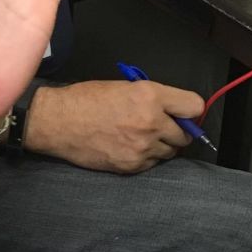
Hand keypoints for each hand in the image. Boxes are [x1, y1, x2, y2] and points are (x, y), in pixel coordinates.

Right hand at [24, 79, 204, 172]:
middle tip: (161, 126)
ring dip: (161, 145)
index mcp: (150, 96)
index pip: (194, 106)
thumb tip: (174, 109)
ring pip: (170, 152)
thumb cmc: (86, 99)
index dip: (190, 110)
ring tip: (140, 136)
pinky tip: (128, 146)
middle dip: (176, 131)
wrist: (58, 121)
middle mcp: (151, 122)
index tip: (185, 113)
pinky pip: (152, 163)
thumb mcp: (123, 86)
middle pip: (185, 135)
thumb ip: (152, 97)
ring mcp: (143, 147)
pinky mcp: (132, 165)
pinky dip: (146, 157)